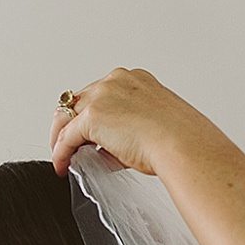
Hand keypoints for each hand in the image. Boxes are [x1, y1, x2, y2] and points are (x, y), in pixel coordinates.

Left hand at [49, 67, 236, 176]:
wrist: (184, 146)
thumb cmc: (181, 139)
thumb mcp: (155, 121)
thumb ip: (130, 124)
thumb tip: (111, 144)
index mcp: (134, 80)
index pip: (100, 94)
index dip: (91, 114)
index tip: (89, 132)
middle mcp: (116, 82)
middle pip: (78, 101)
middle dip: (73, 124)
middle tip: (71, 145)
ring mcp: (102, 96)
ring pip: (67, 117)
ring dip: (62, 138)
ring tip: (64, 156)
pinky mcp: (92, 117)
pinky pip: (66, 138)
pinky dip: (61, 153)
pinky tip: (63, 165)